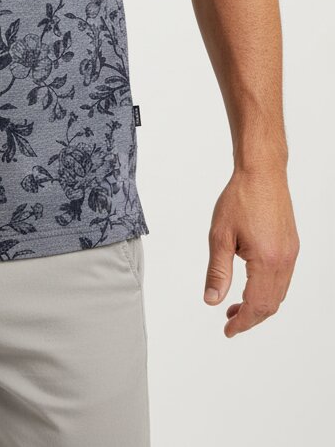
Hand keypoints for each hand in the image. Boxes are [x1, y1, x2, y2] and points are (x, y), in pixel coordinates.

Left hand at [203, 166, 299, 336]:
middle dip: (251, 317)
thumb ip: (217, 271)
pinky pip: (283, 279)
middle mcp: (284, 261)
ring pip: (279, 293)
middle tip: (230, 322)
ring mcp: (291, 254)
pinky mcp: (291, 246)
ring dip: (260, 305)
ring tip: (236, 306)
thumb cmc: (240, 199)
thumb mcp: (220, 236)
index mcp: (267, 261)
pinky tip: (250, 285)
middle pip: (271, 304)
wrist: (261, 174)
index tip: (228, 330)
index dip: (242, 322)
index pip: (257, 305)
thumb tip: (212, 300)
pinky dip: (268, 290)